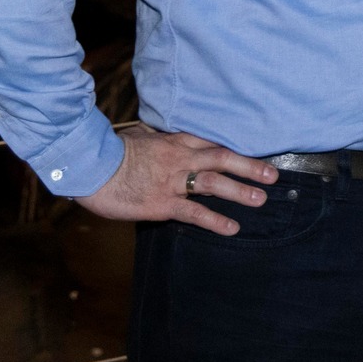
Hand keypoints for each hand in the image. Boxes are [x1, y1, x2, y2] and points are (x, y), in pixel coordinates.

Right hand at [77, 124, 278, 235]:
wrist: (89, 167)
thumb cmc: (110, 152)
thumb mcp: (138, 136)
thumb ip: (155, 137)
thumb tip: (159, 134)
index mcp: (174, 141)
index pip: (212, 142)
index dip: (236, 149)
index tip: (257, 153)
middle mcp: (179, 158)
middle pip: (222, 158)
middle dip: (250, 167)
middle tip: (273, 175)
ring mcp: (172, 181)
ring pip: (214, 183)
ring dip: (240, 191)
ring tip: (261, 199)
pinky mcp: (161, 203)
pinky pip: (194, 212)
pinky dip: (215, 220)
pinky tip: (232, 227)